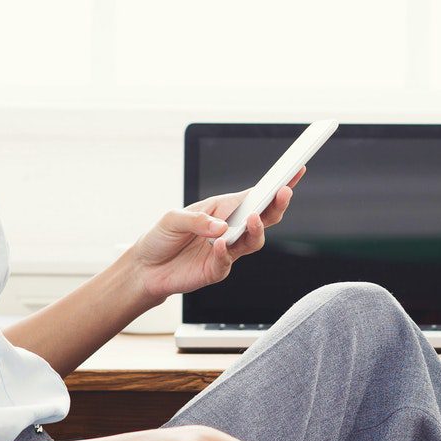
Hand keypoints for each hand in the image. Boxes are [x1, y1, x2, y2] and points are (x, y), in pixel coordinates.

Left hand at [122, 166, 305, 302]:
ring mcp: (227, 250)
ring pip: (254, 240)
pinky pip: (227, 261)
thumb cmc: (161, 237)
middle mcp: (230, 228)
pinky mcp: (217, 270)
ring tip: (253, 219)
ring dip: (256, 229)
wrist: (146, 268)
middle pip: (264, 217)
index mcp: (223, 208)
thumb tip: (221, 228)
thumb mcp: (172, 219)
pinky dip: (224, 252)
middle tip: (285, 192)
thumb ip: (196, 220)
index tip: (295, 170)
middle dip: (277, 205)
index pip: (255, 195)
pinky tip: (218, 244)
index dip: (276, 185)